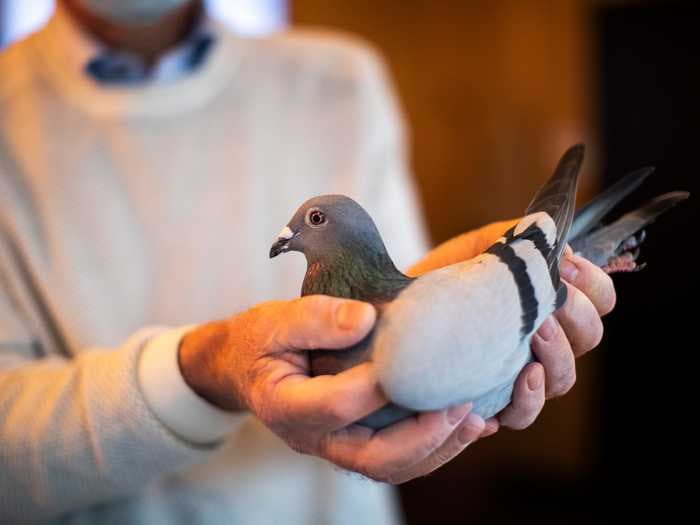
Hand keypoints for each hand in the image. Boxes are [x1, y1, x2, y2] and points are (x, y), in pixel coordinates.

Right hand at [178, 296, 484, 482]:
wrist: (246, 366)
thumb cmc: (261, 339)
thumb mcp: (276, 320)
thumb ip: (315, 318)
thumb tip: (367, 319)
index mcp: (284, 405)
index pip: (334, 405)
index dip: (374, 387)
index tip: (414, 359)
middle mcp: (310, 437)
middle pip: (372, 457)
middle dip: (422, 435)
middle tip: (460, 405)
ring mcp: (332, 446)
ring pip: (389, 467)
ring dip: (435, 448)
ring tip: (473, 420)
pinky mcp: (351, 443)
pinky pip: (394, 459)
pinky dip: (430, 447)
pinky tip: (459, 424)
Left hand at [408, 219, 615, 435]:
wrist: (396, 308)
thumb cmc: (441, 277)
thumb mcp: (478, 248)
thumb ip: (516, 241)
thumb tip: (556, 242)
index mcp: (548, 302)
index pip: (599, 298)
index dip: (593, 285)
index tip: (565, 269)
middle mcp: (543, 340)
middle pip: (589, 337)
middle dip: (576, 317)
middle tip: (547, 302)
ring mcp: (520, 372)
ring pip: (562, 379)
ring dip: (556, 356)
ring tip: (532, 333)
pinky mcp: (492, 399)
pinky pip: (521, 414)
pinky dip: (523, 401)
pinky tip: (515, 379)